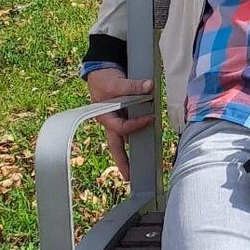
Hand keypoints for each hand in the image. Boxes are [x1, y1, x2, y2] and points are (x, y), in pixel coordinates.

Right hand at [86, 67, 154, 181]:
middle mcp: (110, 122)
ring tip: (142, 166)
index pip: (122, 128)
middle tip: (130, 176)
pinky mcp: (123, 117)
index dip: (136, 125)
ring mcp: (116, 121)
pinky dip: (139, 134)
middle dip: (122, 161)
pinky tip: (149, 141)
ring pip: (124, 139)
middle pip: (116, 145)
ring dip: (132, 150)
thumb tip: (149, 86)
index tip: (150, 118)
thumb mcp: (117, 81)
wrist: (100, 72)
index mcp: (105, 117)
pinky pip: (131, 129)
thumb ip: (133, 86)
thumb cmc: (104, 80)